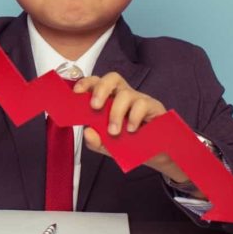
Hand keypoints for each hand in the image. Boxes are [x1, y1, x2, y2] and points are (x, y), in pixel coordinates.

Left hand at [73, 72, 198, 192]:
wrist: (155, 155)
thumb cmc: (130, 144)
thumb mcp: (108, 146)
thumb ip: (95, 141)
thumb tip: (87, 132)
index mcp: (109, 100)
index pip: (97, 83)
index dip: (86, 84)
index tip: (76, 93)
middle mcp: (123, 95)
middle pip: (112, 78)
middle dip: (101, 89)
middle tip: (94, 106)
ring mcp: (139, 99)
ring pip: (125, 93)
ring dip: (116, 112)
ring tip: (114, 131)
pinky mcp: (153, 107)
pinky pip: (142, 104)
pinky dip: (134, 117)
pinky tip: (131, 130)